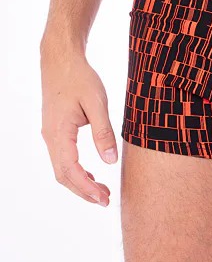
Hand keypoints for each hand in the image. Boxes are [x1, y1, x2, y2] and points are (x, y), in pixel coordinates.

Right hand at [41, 50, 116, 205]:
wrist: (60, 60)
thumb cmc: (80, 78)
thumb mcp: (97, 103)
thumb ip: (104, 133)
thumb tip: (110, 161)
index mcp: (59, 131)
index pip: (69, 169)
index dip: (86, 188)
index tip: (103, 198)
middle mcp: (51, 137)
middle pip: (63, 175)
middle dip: (83, 192)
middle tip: (105, 201)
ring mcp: (51, 135)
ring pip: (61, 169)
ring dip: (80, 184)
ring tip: (102, 192)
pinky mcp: (55, 132)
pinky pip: (63, 159)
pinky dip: (76, 172)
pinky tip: (92, 176)